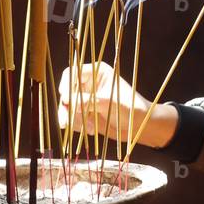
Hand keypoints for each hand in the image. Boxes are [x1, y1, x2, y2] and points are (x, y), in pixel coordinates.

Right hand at [57, 62, 178, 149]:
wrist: (138, 125)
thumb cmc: (129, 107)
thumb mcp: (108, 102)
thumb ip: (88, 101)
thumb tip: (66, 101)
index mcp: (97, 72)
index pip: (73, 73)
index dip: (66, 84)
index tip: (65, 98)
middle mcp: (89, 84)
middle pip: (67, 92)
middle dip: (67, 107)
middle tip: (68, 121)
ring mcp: (86, 99)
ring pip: (67, 107)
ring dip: (73, 119)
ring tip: (90, 129)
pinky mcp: (85, 112)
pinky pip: (72, 118)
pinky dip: (78, 125)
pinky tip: (91, 130)